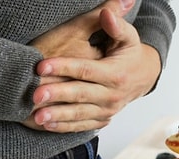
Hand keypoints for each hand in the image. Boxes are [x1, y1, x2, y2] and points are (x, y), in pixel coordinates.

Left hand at [26, 8, 161, 132]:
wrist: (143, 77)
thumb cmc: (129, 54)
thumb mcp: (129, 37)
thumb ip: (116, 25)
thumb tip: (106, 12)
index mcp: (115, 74)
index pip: (86, 70)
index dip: (64, 67)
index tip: (41, 66)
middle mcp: (112, 95)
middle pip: (80, 94)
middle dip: (57, 95)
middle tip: (35, 95)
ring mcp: (107, 110)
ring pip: (79, 114)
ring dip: (57, 116)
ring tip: (37, 116)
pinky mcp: (101, 120)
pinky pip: (81, 126)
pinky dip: (64, 127)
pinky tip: (47, 125)